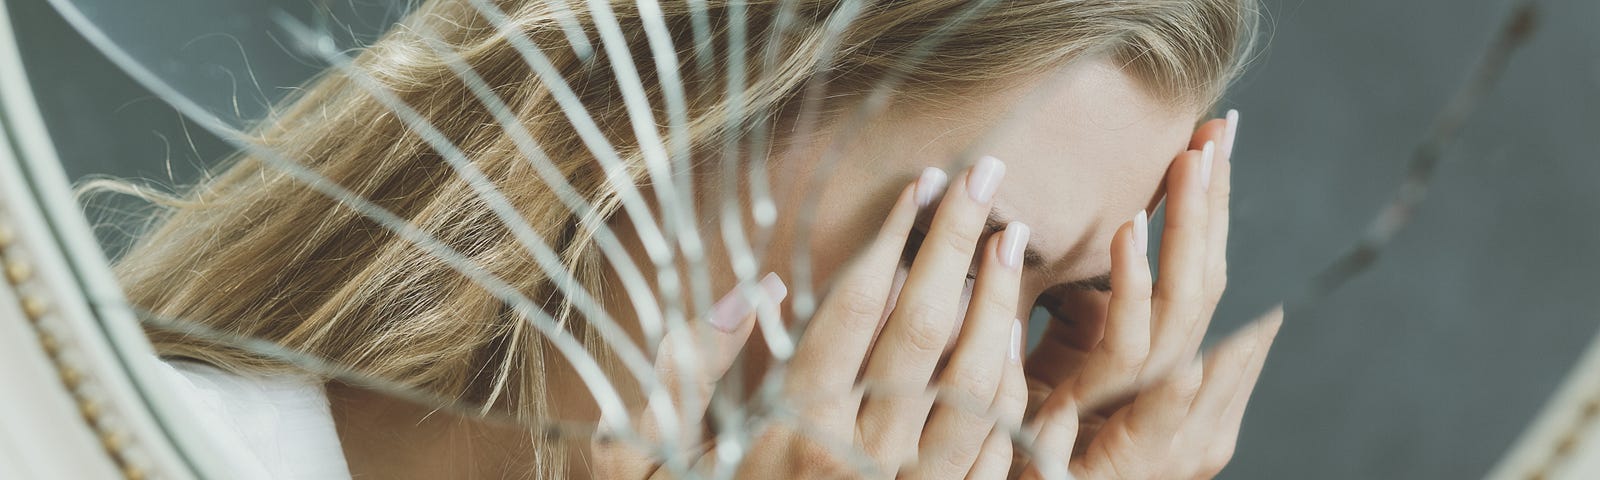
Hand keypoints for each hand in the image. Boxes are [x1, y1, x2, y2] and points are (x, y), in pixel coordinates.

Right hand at [592, 157, 1029, 478]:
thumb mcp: (640, 466)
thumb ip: (680, 378)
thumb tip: (743, 295)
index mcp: (787, 433)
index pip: (852, 309)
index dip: (892, 237)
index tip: (923, 183)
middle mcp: (858, 461)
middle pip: (925, 330)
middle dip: (960, 244)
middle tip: (989, 180)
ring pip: (977, 386)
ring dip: (1002, 309)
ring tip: (1011, 245)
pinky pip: (995, 449)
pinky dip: (1013, 389)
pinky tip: (1014, 343)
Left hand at [1020, 112, 1283, 478]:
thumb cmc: (1023, 444)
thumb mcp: (1065, 363)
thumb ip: (1093, 310)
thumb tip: (1116, 227)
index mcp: (1177, 383)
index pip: (1205, 280)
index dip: (1213, 212)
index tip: (1214, 138)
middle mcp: (1188, 408)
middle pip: (1211, 288)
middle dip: (1215, 209)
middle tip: (1214, 134)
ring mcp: (1166, 432)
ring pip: (1188, 312)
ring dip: (1187, 232)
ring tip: (1184, 166)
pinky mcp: (1123, 446)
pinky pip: (1133, 356)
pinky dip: (1131, 289)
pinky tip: (1126, 234)